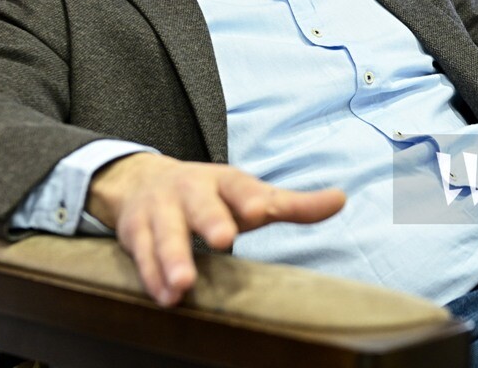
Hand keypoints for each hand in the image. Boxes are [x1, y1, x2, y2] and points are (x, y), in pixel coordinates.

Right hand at [87, 153, 345, 306]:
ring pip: (166, 234)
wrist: (143, 181)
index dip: (248, 197)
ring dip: (172, 258)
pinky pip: (141, 256)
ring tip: (183, 285)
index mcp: (224, 182)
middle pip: (200, 206)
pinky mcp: (136, 233)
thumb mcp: (252, 195)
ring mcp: (160, 211)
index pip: (239, 186)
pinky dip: (151, 276)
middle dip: (210, 220)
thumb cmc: (212, 196)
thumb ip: (295, 204)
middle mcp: (190, 192)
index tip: (258, 209)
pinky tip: (164, 296)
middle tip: (223, 238)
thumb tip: (342, 199)